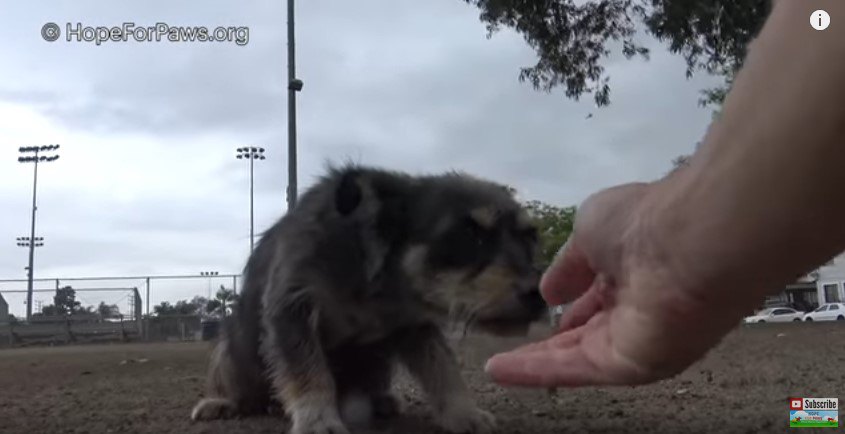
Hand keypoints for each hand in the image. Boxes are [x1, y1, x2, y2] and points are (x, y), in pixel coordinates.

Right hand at [484, 182, 747, 387]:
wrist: (691, 241)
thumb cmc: (643, 222)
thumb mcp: (590, 228)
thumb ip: (570, 264)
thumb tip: (550, 291)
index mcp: (633, 271)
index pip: (597, 295)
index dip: (569, 302)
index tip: (543, 305)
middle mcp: (638, 310)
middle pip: (586, 333)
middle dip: (551, 340)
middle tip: (510, 348)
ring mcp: (636, 341)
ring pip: (576, 356)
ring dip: (536, 362)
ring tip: (494, 368)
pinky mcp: (630, 365)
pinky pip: (573, 369)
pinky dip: (534, 371)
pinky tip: (497, 370)